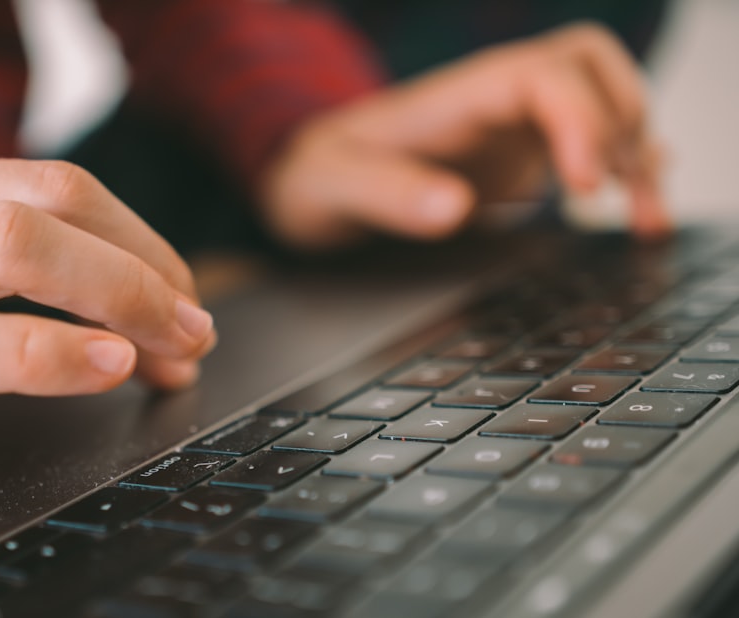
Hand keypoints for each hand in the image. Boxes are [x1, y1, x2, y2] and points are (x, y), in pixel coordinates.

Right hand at [0, 130, 215, 511]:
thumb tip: (104, 284)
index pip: (49, 184)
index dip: (136, 240)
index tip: (179, 296)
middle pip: (44, 201)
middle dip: (142, 263)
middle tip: (192, 324)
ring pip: (4, 248)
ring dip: (116, 296)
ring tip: (171, 346)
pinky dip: (43, 355)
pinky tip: (102, 370)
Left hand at [260, 22, 669, 247]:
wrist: (304, 181)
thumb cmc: (314, 177)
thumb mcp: (331, 188)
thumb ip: (384, 194)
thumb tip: (452, 209)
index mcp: (456, 97)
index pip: (545, 75)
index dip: (581, 121)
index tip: (585, 188)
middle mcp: (492, 102)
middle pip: (591, 68)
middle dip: (623, 122)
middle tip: (620, 196)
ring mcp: (508, 128)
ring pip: (601, 103)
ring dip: (634, 151)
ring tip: (642, 219)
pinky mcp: (514, 158)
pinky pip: (586, 143)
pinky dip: (619, 170)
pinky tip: (630, 207)